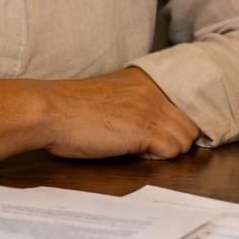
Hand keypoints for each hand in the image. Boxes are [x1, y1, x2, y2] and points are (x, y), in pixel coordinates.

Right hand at [40, 67, 200, 160]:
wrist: (49, 111)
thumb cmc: (69, 109)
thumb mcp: (110, 96)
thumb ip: (134, 103)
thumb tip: (151, 125)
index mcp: (145, 80)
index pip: (185, 105)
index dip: (176, 125)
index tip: (165, 136)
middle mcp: (152, 90)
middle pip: (190, 124)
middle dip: (175, 140)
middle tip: (151, 148)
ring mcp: (150, 109)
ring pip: (185, 139)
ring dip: (167, 150)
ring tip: (141, 150)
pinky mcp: (143, 129)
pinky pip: (172, 150)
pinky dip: (158, 158)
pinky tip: (135, 154)